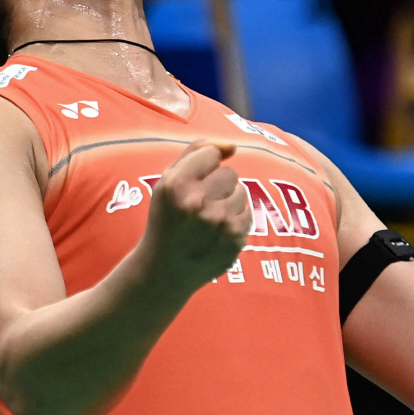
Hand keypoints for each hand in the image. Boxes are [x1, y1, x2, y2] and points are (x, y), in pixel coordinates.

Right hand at [138, 139, 251, 293]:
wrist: (165, 269)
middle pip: (230, 173)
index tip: (192, 183)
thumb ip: (197, 151)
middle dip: (217, 184)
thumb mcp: (167, 180)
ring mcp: (219, 223)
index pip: (211, 153)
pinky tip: (217, 232)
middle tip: (200, 204)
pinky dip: (235, 219)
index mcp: (176, 185)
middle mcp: (198, 202)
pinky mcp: (235, 240)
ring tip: (208, 219)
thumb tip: (233, 146)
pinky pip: (248, 213)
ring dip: (228, 202)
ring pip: (241, 192)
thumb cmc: (168, 218)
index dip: (203, 167)